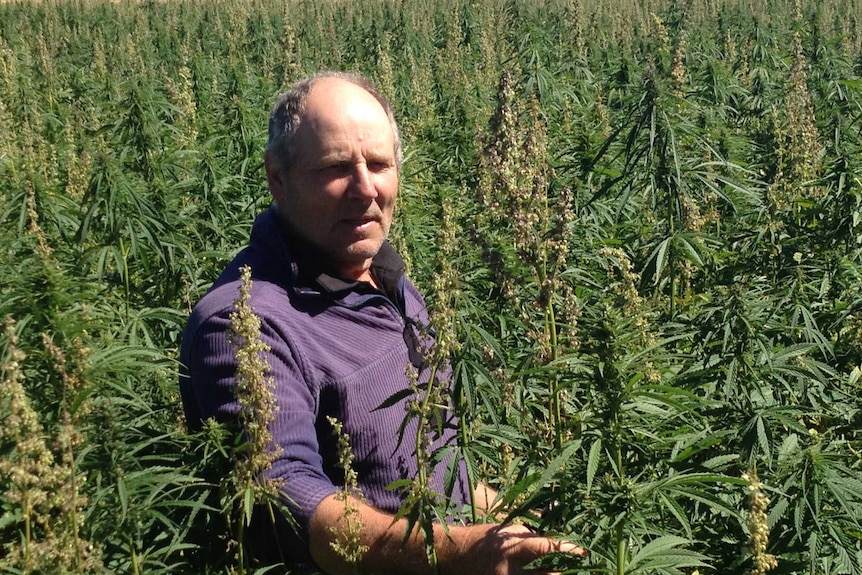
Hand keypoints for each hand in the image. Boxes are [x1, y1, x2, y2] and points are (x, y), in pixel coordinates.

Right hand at [443, 523, 586, 574]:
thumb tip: (553, 542)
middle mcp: (510, 571)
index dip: (565, 548)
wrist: (455, 557)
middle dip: (565, 574)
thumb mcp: (506, 531)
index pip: (544, 548)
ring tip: (568, 574)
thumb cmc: (483, 539)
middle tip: (584, 571)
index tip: (582, 550)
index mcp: (511, 549)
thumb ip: (529, 537)